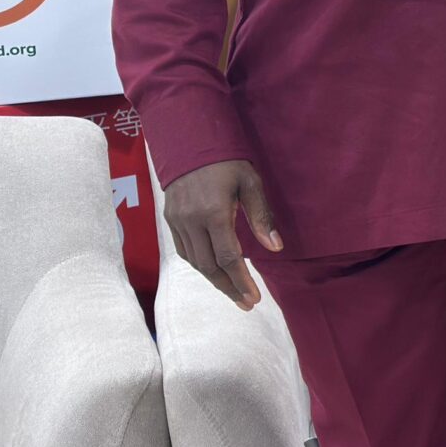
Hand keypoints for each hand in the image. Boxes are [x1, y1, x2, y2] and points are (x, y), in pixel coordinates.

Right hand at [163, 159, 278, 308]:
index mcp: (213, 212)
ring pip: (194, 262)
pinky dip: (199, 265)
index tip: (254, 299)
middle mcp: (191, 221)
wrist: (189, 143)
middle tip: (246, 303)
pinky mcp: (169, 219)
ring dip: (214, 280)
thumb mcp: (251, 183)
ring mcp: (177, 221)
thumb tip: (276, 247)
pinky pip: (185, 251)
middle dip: (228, 287)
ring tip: (234, 292)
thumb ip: (261, 217)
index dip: (241, 281)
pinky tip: (214, 271)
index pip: (228, 257)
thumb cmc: (227, 162)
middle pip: (208, 266)